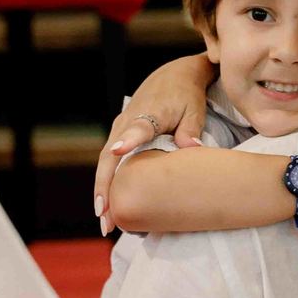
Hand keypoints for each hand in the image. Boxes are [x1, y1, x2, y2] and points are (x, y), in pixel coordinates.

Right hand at [94, 53, 212, 231]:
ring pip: (105, 163)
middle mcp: (127, 121)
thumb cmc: (187, 95)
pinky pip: (109, 162)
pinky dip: (108, 183)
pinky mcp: (119, 134)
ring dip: (103, 191)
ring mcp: (119, 128)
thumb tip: (191, 152)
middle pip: (109, 156)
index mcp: (149, 113)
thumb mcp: (194, 110)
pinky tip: (109, 207)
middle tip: (106, 217)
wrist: (174, 75)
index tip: (117, 150)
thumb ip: (190, 130)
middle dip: (106, 187)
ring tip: (106, 222)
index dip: (127, 140)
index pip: (136, 128)